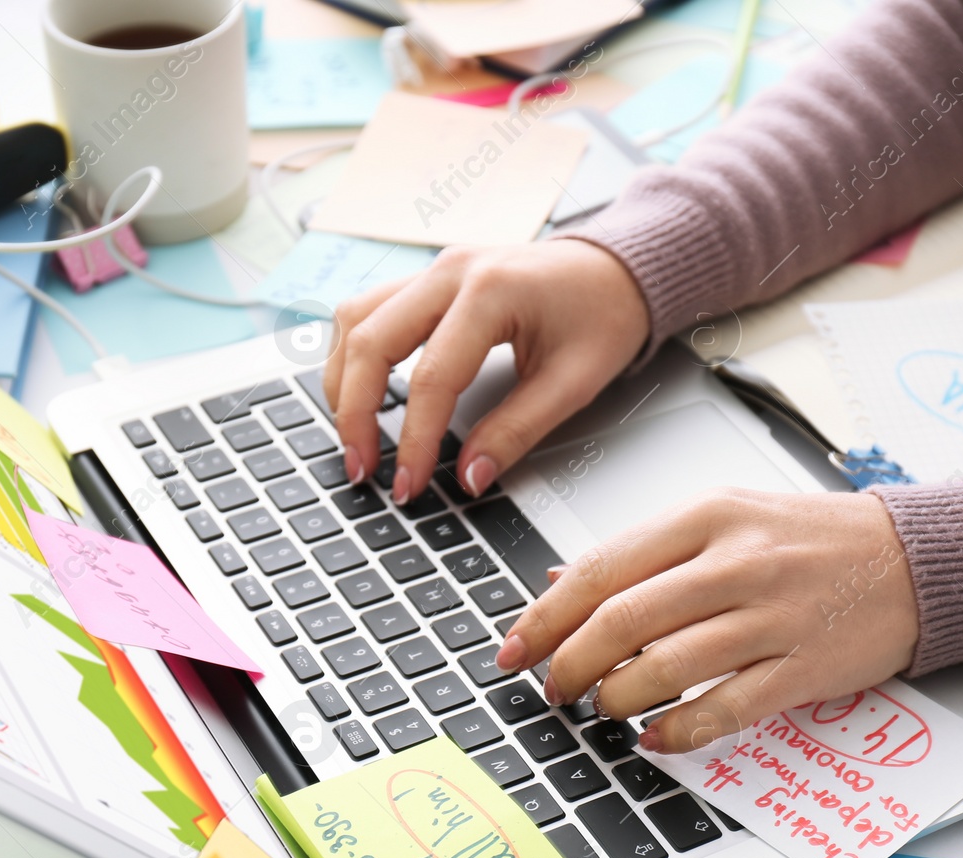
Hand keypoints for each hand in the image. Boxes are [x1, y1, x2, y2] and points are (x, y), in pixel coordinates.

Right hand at [323, 240, 648, 503]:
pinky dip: (355, 353)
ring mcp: (435, 268)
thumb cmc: (604, 314)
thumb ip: (517, 431)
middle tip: (361, 467)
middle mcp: (451, 270)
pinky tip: (361, 391)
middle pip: (369, 341)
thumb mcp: (573, 382)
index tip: (406, 484)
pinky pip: (369, 309)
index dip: (412, 439)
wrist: (618, 269)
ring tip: (354, 435)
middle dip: (354, 412)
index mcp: (492, 291)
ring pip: (355, 318)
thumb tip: (469, 477)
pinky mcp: (429, 278)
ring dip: (344, 380)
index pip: (430, 377)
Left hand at [496, 489, 918, 752]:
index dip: (547, 616)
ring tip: (602, 708)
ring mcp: (772, 616)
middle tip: (554, 689)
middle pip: (624, 620)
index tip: (514, 647)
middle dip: (572, 664)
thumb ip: (647, 550)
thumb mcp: (726, 516)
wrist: (914, 558)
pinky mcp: (803, 667)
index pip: (603, 568)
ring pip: (666, 666)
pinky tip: (655, 736)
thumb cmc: (813, 538)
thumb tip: (563, 579)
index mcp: (707, 517)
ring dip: (617, 698)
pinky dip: (678, 730)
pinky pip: (725, 708)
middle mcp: (736, 562)